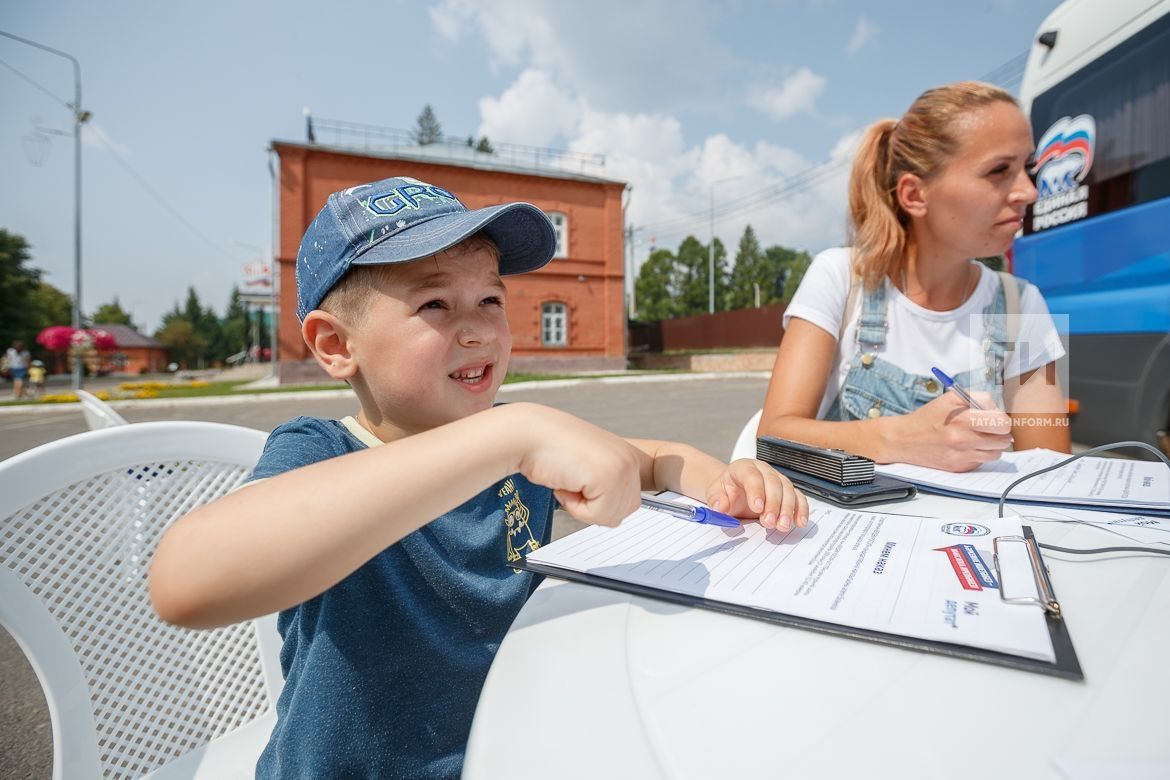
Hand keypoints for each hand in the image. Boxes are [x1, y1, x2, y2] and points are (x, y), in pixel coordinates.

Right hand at [511, 404, 642, 526]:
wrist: (528, 435)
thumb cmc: (549, 450)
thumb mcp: (588, 468)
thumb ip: (606, 487)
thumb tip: (614, 514)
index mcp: (627, 456)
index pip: (629, 502)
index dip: (599, 501)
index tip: (582, 480)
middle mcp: (630, 460)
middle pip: (622, 513)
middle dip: (593, 507)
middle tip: (574, 481)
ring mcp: (622, 468)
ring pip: (610, 516)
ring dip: (583, 507)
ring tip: (570, 479)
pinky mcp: (609, 477)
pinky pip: (596, 514)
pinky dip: (575, 506)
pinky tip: (566, 481)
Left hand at [704, 459, 808, 531]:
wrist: (732, 491)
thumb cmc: (725, 492)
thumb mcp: (715, 495)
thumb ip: (716, 500)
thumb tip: (719, 507)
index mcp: (743, 467)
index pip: (752, 476)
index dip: (756, 491)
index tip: (757, 508)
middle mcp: (763, 470)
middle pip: (773, 483)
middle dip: (773, 504)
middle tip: (770, 522)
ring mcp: (777, 479)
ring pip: (787, 490)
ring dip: (787, 509)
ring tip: (783, 526)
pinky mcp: (786, 490)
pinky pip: (798, 497)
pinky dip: (800, 509)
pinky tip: (799, 522)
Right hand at [892, 391, 1011, 471]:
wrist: (904, 440)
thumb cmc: (929, 417)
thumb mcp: (952, 398)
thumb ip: (979, 399)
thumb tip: (998, 410)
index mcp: (962, 419)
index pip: (1002, 423)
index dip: (1002, 420)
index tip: (994, 419)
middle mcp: (963, 440)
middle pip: (1003, 440)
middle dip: (1000, 433)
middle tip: (990, 429)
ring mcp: (961, 456)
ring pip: (996, 454)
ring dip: (992, 446)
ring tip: (978, 438)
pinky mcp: (958, 468)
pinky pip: (981, 462)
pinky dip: (978, 455)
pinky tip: (966, 448)